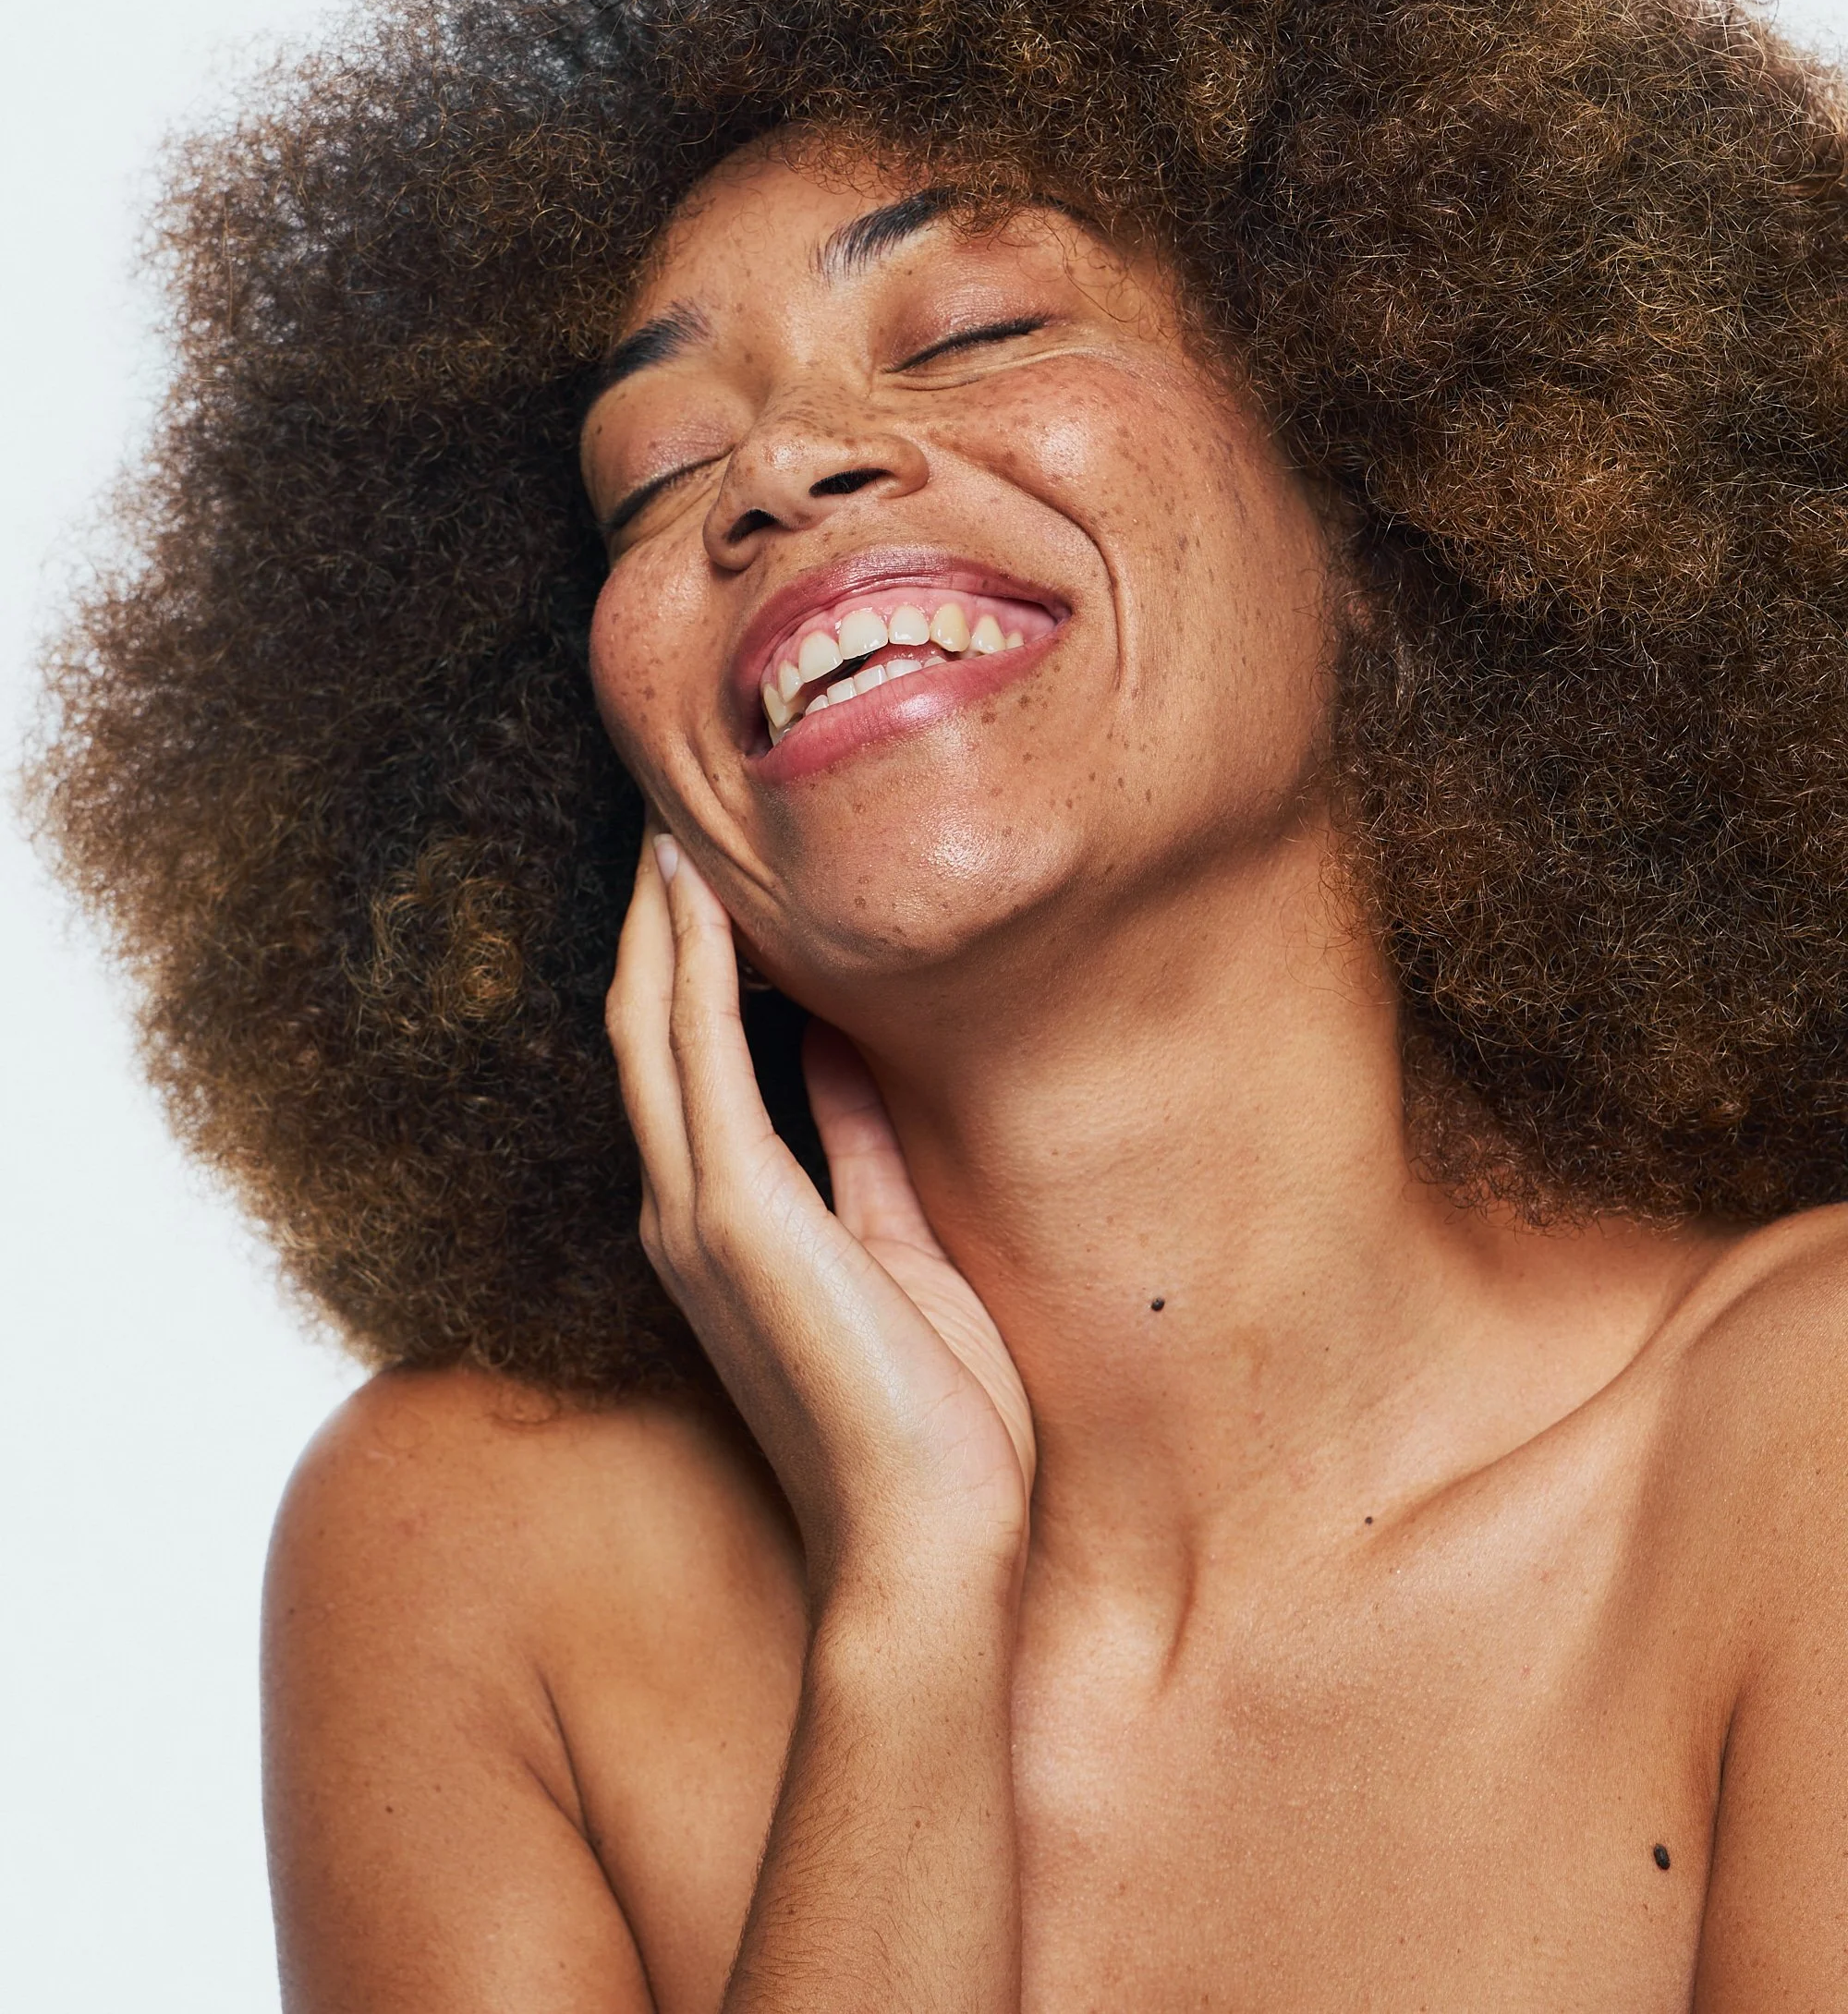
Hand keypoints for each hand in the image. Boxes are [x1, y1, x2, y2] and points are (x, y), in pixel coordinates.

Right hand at [606, 832, 1034, 1605]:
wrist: (931, 1549)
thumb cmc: (935, 1421)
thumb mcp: (904, 1245)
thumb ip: (864, 1145)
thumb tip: (856, 1045)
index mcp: (722, 1225)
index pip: (682, 1061)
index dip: (678, 958)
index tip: (701, 868)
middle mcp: (687, 1212)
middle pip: (644, 1025)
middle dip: (651, 917)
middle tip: (666, 813)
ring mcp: (700, 1214)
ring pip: (654, 1025)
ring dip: (659, 919)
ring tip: (670, 823)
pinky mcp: (739, 1217)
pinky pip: (700, 1057)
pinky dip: (691, 966)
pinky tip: (696, 893)